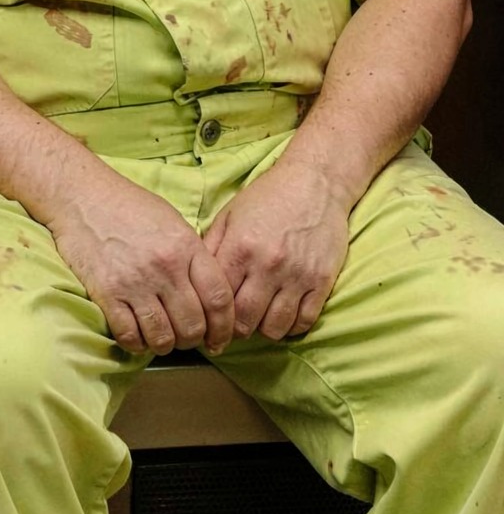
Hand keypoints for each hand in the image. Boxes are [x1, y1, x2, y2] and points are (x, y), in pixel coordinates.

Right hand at [48, 167, 235, 355]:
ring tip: (163, 340)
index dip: (224, 326)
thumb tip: (209, 291)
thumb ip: (193, 255)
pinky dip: (137, 344)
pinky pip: (129, 335)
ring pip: (163, 336)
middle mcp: (164, 267)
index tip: (220, 338)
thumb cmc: (129, 206)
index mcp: (186, 247)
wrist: (82, 197)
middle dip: (195, 340)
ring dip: (166, 345)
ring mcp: (134, 282)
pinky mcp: (106, 293)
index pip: (219, 299)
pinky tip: (138, 337)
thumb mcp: (172, 221)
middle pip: (193, 324)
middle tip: (189, 340)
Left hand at [204, 158, 350, 339]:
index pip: (218, 300)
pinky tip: (282, 316)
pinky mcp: (322, 280)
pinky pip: (304, 321)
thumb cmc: (267, 198)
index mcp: (239, 248)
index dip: (210, 316)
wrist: (314, 182)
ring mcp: (297, 275)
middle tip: (232, 329)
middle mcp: (267, 265)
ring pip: (274, 328)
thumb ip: (211, 248)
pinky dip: (291, 327)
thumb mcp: (229, 216)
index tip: (209, 321)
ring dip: (263, 330)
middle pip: (245, 321)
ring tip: (257, 321)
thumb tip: (190, 280)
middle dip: (234, 331)